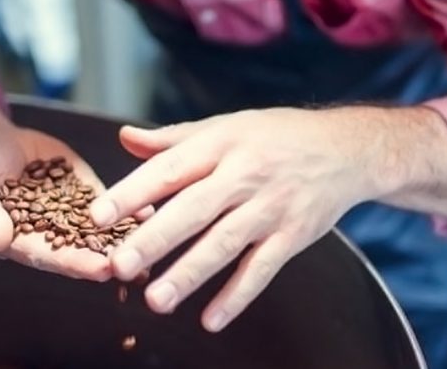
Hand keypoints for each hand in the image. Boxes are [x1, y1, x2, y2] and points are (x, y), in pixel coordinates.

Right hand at [0, 96, 141, 280]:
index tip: (100, 271)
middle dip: (108, 256)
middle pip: (80, 247)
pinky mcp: (79, 187)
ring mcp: (65, 208)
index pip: (48, 256)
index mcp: (16, 238)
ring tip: (151, 243)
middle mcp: (45, 229)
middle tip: (137, 264)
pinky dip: (126, 206)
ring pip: (98, 227)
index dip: (74, 263)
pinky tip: (148, 212)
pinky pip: (105, 199)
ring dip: (123, 237)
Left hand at [88, 106, 446, 331]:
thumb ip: (174, 139)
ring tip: (156, 300)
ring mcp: (271, 207)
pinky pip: (262, 269)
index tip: (98, 216)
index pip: (170, 168)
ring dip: (190, 273)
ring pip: (225, 243)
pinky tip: (211, 319)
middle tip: (118, 265)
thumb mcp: (228, 126)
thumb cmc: (278, 137)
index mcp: (221, 144)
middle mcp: (245, 174)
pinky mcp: (294, 235)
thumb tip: (126, 138)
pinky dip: (238, 295)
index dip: (133, 192)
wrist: (347, 149)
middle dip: (155, 239)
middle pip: (194, 209)